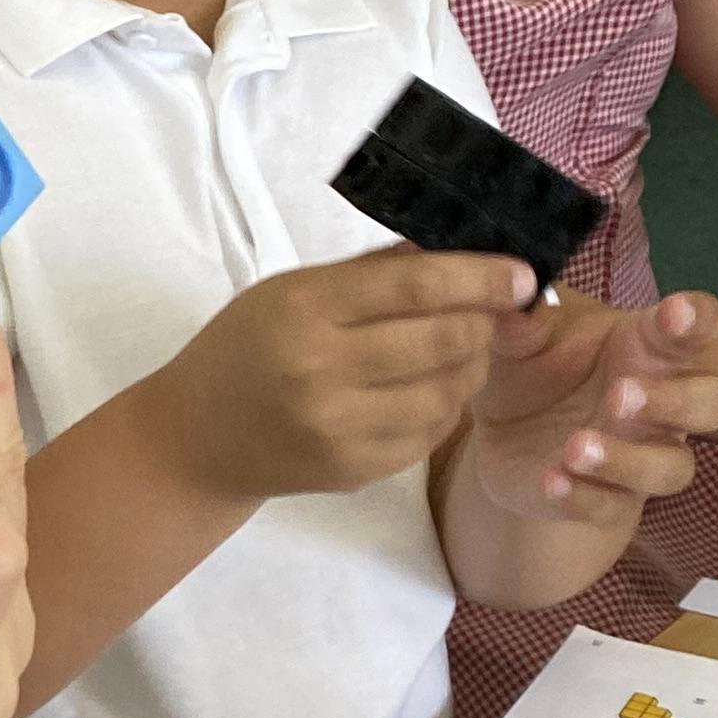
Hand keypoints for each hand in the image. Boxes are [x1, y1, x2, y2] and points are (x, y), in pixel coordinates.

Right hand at [155, 246, 536, 500]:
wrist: (195, 439)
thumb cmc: (245, 349)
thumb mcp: (290, 291)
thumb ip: (371, 271)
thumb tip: (458, 247)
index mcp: (304, 310)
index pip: (415, 285)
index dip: (481, 276)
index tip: (522, 274)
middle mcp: (321, 371)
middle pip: (444, 339)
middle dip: (485, 322)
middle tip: (496, 312)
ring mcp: (338, 428)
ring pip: (448, 392)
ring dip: (471, 367)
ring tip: (462, 351)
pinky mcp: (352, 470)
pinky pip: (429, 435)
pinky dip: (444, 408)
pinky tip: (428, 391)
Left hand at [466, 289, 717, 528]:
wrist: (501, 435)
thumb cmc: (536, 368)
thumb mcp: (524, 338)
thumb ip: (523, 319)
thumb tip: (510, 292)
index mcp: (649, 347)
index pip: (698, 326)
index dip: (697, 320)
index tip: (675, 313)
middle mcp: (660, 403)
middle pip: (715, 403)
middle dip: (679, 401)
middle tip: (621, 394)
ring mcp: (640, 455)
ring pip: (672, 468)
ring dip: (630, 459)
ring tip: (576, 447)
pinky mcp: (605, 500)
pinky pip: (612, 508)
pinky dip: (583, 498)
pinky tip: (550, 480)